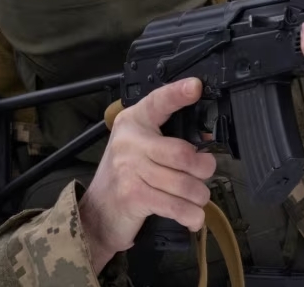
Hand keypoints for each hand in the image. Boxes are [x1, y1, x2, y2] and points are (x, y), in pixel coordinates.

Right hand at [79, 78, 215, 271]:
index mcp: (134, 121)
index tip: (195, 86)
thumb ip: (169, 139)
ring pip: (183, 183)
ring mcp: (129, 170)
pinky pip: (174, 206)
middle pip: (182, 153)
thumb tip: (207, 141)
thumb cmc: (126, 174)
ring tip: (198, 197)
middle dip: (204, 167)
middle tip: (205, 172)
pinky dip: (191, 215)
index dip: (177, 93)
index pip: (158, 102)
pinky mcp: (133, 196)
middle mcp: (130, 142)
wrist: (97, 211)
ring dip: (199, 195)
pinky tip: (194, 217)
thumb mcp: (142, 147)